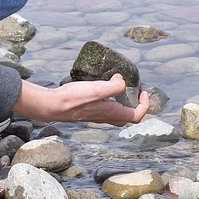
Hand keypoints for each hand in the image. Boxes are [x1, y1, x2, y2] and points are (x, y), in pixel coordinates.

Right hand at [13, 75, 149, 126]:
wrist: (53, 105)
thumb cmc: (75, 99)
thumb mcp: (98, 89)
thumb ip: (115, 86)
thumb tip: (121, 81)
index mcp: (113, 113)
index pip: (137, 115)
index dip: (144, 104)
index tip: (143, 91)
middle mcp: (105, 117)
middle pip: (127, 116)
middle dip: (134, 105)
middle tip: (133, 91)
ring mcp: (95, 115)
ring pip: (115, 113)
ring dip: (121, 102)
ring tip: (117, 87)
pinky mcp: (86, 110)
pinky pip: (103, 107)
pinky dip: (107, 99)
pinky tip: (100, 88)